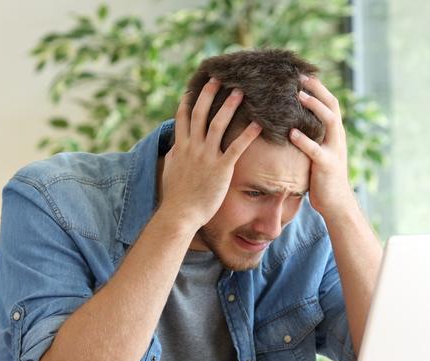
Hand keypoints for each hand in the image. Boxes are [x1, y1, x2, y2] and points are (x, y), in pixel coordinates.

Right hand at [160, 78, 261, 227]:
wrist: (180, 214)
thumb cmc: (176, 197)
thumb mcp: (170, 171)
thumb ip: (174, 156)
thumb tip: (175, 146)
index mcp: (180, 147)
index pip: (183, 118)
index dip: (188, 101)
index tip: (194, 88)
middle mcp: (192, 148)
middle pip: (201, 114)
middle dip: (209, 94)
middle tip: (219, 78)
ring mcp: (206, 157)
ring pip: (218, 125)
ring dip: (229, 106)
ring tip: (240, 92)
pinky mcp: (221, 169)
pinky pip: (236, 147)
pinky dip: (247, 134)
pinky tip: (258, 123)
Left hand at [289, 76, 354, 217]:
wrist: (336, 202)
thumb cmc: (321, 177)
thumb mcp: (317, 152)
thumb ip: (310, 137)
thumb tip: (289, 122)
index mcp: (334, 133)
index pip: (330, 103)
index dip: (318, 87)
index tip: (302, 73)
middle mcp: (337, 137)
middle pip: (332, 105)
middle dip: (317, 90)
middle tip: (300, 77)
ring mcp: (334, 150)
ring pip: (329, 122)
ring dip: (315, 107)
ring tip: (299, 97)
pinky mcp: (327, 165)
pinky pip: (315, 150)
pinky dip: (304, 140)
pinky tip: (291, 132)